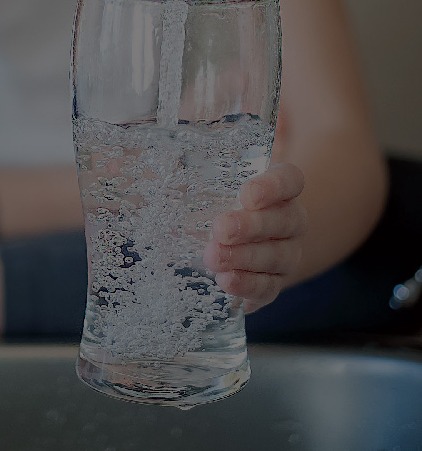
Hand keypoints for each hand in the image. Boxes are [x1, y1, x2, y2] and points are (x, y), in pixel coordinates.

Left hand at [202, 162, 307, 313]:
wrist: (239, 242)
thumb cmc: (217, 201)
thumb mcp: (206, 181)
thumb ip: (191, 170)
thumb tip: (161, 162)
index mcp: (279, 187)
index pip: (290, 180)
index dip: (274, 186)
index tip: (247, 193)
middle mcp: (290, 220)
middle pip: (286, 220)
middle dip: (252, 225)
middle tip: (221, 229)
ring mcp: (286, 254)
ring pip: (278, 256)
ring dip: (245, 257)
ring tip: (213, 258)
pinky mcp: (274, 283)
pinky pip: (269, 288)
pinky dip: (247, 285)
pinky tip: (225, 281)